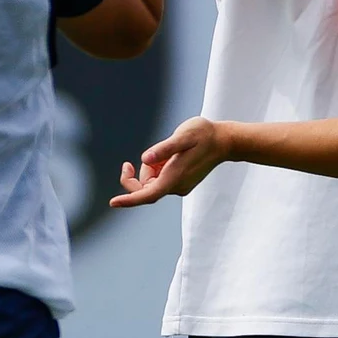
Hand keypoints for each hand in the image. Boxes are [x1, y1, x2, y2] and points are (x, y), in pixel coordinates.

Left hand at [110, 117, 228, 207]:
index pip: (147, 194)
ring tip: (169, 151)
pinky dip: (159, 168)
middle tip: (147, 155)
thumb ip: (164, 148)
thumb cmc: (204, 135)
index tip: (113, 202)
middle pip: (145, 188)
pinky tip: (174, 155)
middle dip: (140, 172)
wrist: (224, 141)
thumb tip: (145, 157)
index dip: (129, 199)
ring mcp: (179, 186)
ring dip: (152, 167)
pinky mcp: (181, 183)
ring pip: (152, 182)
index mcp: (174, 178)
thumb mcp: (183, 136)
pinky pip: (160, 179)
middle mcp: (176, 187)